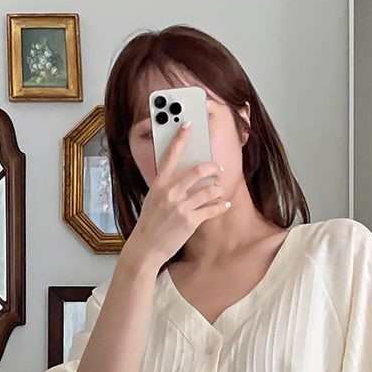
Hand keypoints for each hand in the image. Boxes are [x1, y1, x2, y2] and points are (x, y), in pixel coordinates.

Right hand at [124, 122, 226, 269]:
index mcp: (159, 184)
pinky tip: (225, 204)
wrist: (146, 247)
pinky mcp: (190, 221)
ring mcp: (181, 207)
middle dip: (213, 168)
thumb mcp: (153, 199)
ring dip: (218, 190)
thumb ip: (166, 186)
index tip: (188, 124)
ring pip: (209, 190)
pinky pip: (212, 209)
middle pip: (198, 170)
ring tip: (219, 191)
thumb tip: (183, 177)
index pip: (170, 155)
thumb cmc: (150, 223)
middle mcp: (170, 192)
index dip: (180, 138)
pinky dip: (221, 206)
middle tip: (218, 169)